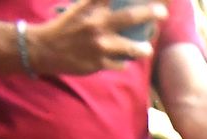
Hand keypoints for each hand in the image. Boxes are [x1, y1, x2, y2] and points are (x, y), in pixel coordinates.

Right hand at [25, 0, 164, 75]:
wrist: (43, 49)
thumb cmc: (64, 27)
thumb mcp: (78, 10)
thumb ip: (96, 5)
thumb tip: (112, 5)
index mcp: (89, 8)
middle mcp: (96, 24)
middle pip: (129, 17)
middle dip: (149, 13)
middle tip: (163, 12)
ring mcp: (99, 45)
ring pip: (130, 47)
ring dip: (141, 48)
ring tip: (146, 49)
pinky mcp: (98, 63)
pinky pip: (120, 64)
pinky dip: (123, 62)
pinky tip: (122, 60)